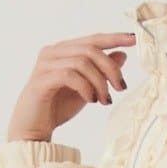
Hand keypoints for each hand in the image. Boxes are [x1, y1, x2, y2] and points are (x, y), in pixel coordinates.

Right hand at [7, 30, 135, 141]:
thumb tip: (122, 55)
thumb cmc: (57, 108)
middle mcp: (53, 52)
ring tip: (105, 101)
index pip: (92, 39)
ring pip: (82, 62)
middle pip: (90, 49)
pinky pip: (70, 75)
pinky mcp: (41, 80)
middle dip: (110, 68)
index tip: (134, 39)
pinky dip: (85, 87)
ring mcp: (45, 64)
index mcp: (64, 51)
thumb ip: (100, 72)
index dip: (114, 38)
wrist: (32, 130)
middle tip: (121, 88)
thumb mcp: (87, 88)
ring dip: (99, 82)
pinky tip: (91, 100)